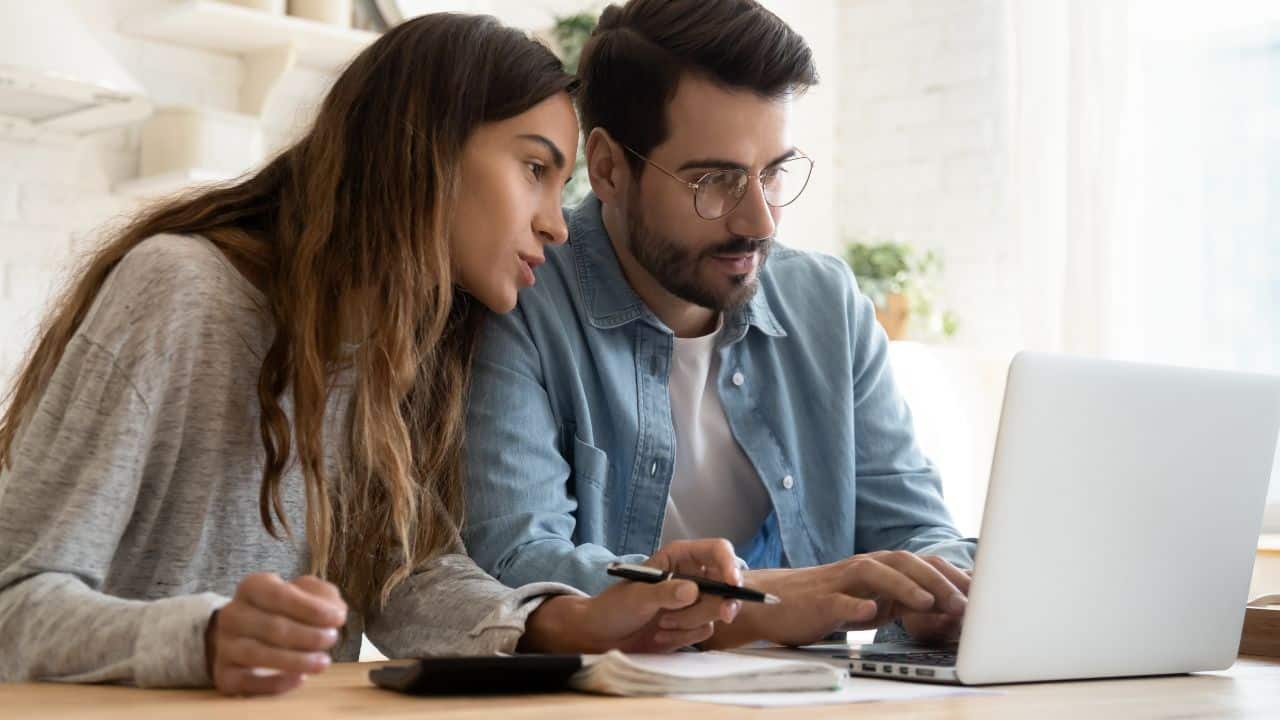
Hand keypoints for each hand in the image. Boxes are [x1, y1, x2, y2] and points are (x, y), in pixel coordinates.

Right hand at [205, 573, 347, 695]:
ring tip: (324, 662)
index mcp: (252, 587)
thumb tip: (335, 612)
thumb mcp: (306, 593)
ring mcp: (225, 645)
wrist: (246, 634)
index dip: (311, 608)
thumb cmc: (284, 610)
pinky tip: (300, 678)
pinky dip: (276, 683)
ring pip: (258, 654)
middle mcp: (232, 614)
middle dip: (308, 635)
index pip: (279, 595)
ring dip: (296, 660)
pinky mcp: (224, 674)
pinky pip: (248, 682)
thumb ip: (323, 596)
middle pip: (272, 627)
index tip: (338, 618)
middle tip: (332, 638)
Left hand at [521, 539, 742, 652]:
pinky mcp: (692, 624)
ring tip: (662, 624)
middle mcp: (691, 576)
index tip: (733, 584)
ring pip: (716, 610)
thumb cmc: (615, 607)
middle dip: (721, 601)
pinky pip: (705, 630)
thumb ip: (665, 593)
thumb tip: (693, 591)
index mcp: (680, 557)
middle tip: (725, 615)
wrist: (602, 636)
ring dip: (691, 622)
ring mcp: (694, 601)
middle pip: (726, 584)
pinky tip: (662, 635)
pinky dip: (685, 636)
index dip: (730, 564)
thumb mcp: (638, 597)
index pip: (717, 551)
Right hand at [702, 551, 968, 648]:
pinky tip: (871, 613)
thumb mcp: (872, 603)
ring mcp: (841, 582)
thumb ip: (903, 602)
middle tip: (964, 602)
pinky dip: (856, 605)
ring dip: (905, 586)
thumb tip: (947, 610)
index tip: (981, 596)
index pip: (922, 564)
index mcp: (879, 568)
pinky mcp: (819, 601)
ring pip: (875, 573)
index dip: (952, 576)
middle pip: (905, 562)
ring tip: (929, 603)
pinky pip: (839, 600)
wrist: (773, 604)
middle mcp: (863, 568)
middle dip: (937, 580)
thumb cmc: (826, 604)